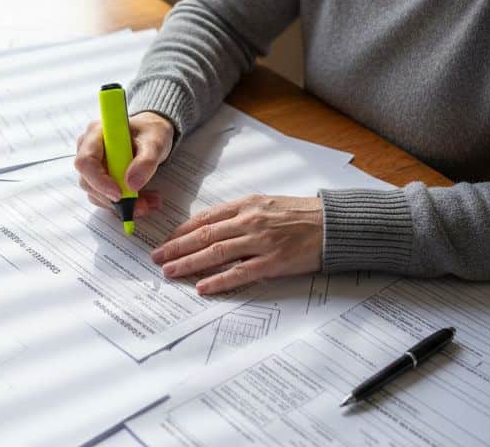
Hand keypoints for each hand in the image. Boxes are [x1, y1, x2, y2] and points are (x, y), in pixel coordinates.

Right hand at [74, 111, 174, 217]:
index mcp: (96, 133)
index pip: (86, 161)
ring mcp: (92, 166)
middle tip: (143, 204)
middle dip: (114, 198)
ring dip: (123, 204)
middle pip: (88, 182)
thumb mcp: (155, 143)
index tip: (120, 194)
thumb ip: (146, 161)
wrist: (151, 135)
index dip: (99, 181)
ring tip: (150, 201)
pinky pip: (106, 198)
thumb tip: (131, 184)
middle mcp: (88, 149)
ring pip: (97, 194)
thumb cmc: (149, 132)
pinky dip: (125, 204)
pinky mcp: (99, 179)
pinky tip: (145, 199)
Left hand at [150, 195, 322, 294]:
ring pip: (216, 253)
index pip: (206, 218)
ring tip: (171, 271)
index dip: (182, 231)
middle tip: (157, 258)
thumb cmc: (301, 214)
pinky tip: (203, 286)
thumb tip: (213, 226)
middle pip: (204, 235)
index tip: (166, 240)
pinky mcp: (273, 262)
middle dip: (177, 247)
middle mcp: (250, 221)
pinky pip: (240, 273)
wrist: (332, 224)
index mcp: (247, 205)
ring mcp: (261, 242)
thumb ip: (241, 213)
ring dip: (189, 263)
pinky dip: (219, 280)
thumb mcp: (267, 203)